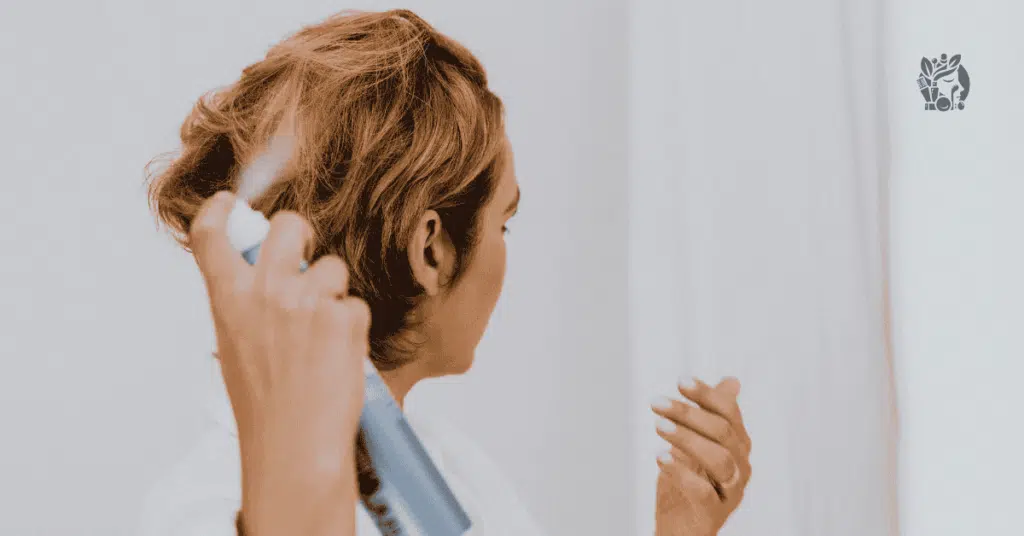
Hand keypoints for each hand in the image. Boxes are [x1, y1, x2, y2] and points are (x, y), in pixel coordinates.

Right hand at [190, 191, 369, 535]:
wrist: (295, 445)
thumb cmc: (265, 405)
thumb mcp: (236, 347)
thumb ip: (245, 304)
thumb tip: (261, 274)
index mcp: (228, 299)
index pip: (211, 235)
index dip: (222, 210)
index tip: (231, 202)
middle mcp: (264, 291)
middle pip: (290, 225)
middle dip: (302, 235)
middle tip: (307, 259)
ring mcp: (305, 300)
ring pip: (332, 267)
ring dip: (334, 293)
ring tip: (322, 338)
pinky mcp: (343, 316)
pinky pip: (355, 304)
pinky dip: (352, 327)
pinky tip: (338, 357)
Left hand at [651, 377, 751, 535]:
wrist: (681, 527)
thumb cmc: (691, 481)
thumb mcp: (698, 443)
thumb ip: (712, 414)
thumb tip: (733, 381)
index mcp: (738, 445)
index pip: (729, 413)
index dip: (707, 395)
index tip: (680, 381)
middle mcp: (740, 466)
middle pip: (722, 432)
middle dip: (689, 413)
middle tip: (657, 403)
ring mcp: (730, 491)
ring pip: (718, 459)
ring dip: (687, 439)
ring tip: (658, 426)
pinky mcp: (714, 513)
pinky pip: (703, 492)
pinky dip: (681, 473)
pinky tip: (660, 457)